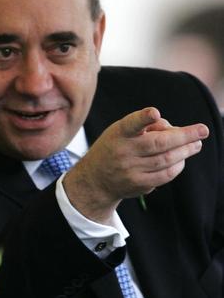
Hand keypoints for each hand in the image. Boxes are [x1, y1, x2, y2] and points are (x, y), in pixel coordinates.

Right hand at [63, 107, 207, 222]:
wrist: (95, 179)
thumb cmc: (114, 147)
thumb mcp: (121, 131)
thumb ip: (145, 126)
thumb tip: (175, 130)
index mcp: (118, 134)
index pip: (130, 124)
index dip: (143, 118)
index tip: (155, 113)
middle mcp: (123, 152)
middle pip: (158, 143)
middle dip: (183, 136)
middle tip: (203, 130)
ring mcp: (130, 170)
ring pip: (165, 159)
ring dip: (185, 151)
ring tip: (196, 144)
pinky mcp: (138, 184)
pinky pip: (164, 175)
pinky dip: (177, 166)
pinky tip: (182, 159)